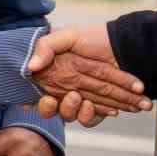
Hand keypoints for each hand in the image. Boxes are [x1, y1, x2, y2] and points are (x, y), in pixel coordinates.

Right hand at [25, 25, 150, 124]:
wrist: (125, 44)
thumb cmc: (95, 38)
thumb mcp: (68, 35)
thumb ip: (46, 47)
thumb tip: (30, 66)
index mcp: (54, 75)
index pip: (43, 97)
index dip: (44, 103)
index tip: (49, 99)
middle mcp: (66, 90)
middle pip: (62, 107)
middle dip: (68, 105)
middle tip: (75, 95)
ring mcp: (82, 100)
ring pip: (76, 115)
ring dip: (83, 112)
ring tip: (89, 102)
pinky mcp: (98, 108)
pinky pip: (92, 120)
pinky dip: (99, 116)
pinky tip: (112, 110)